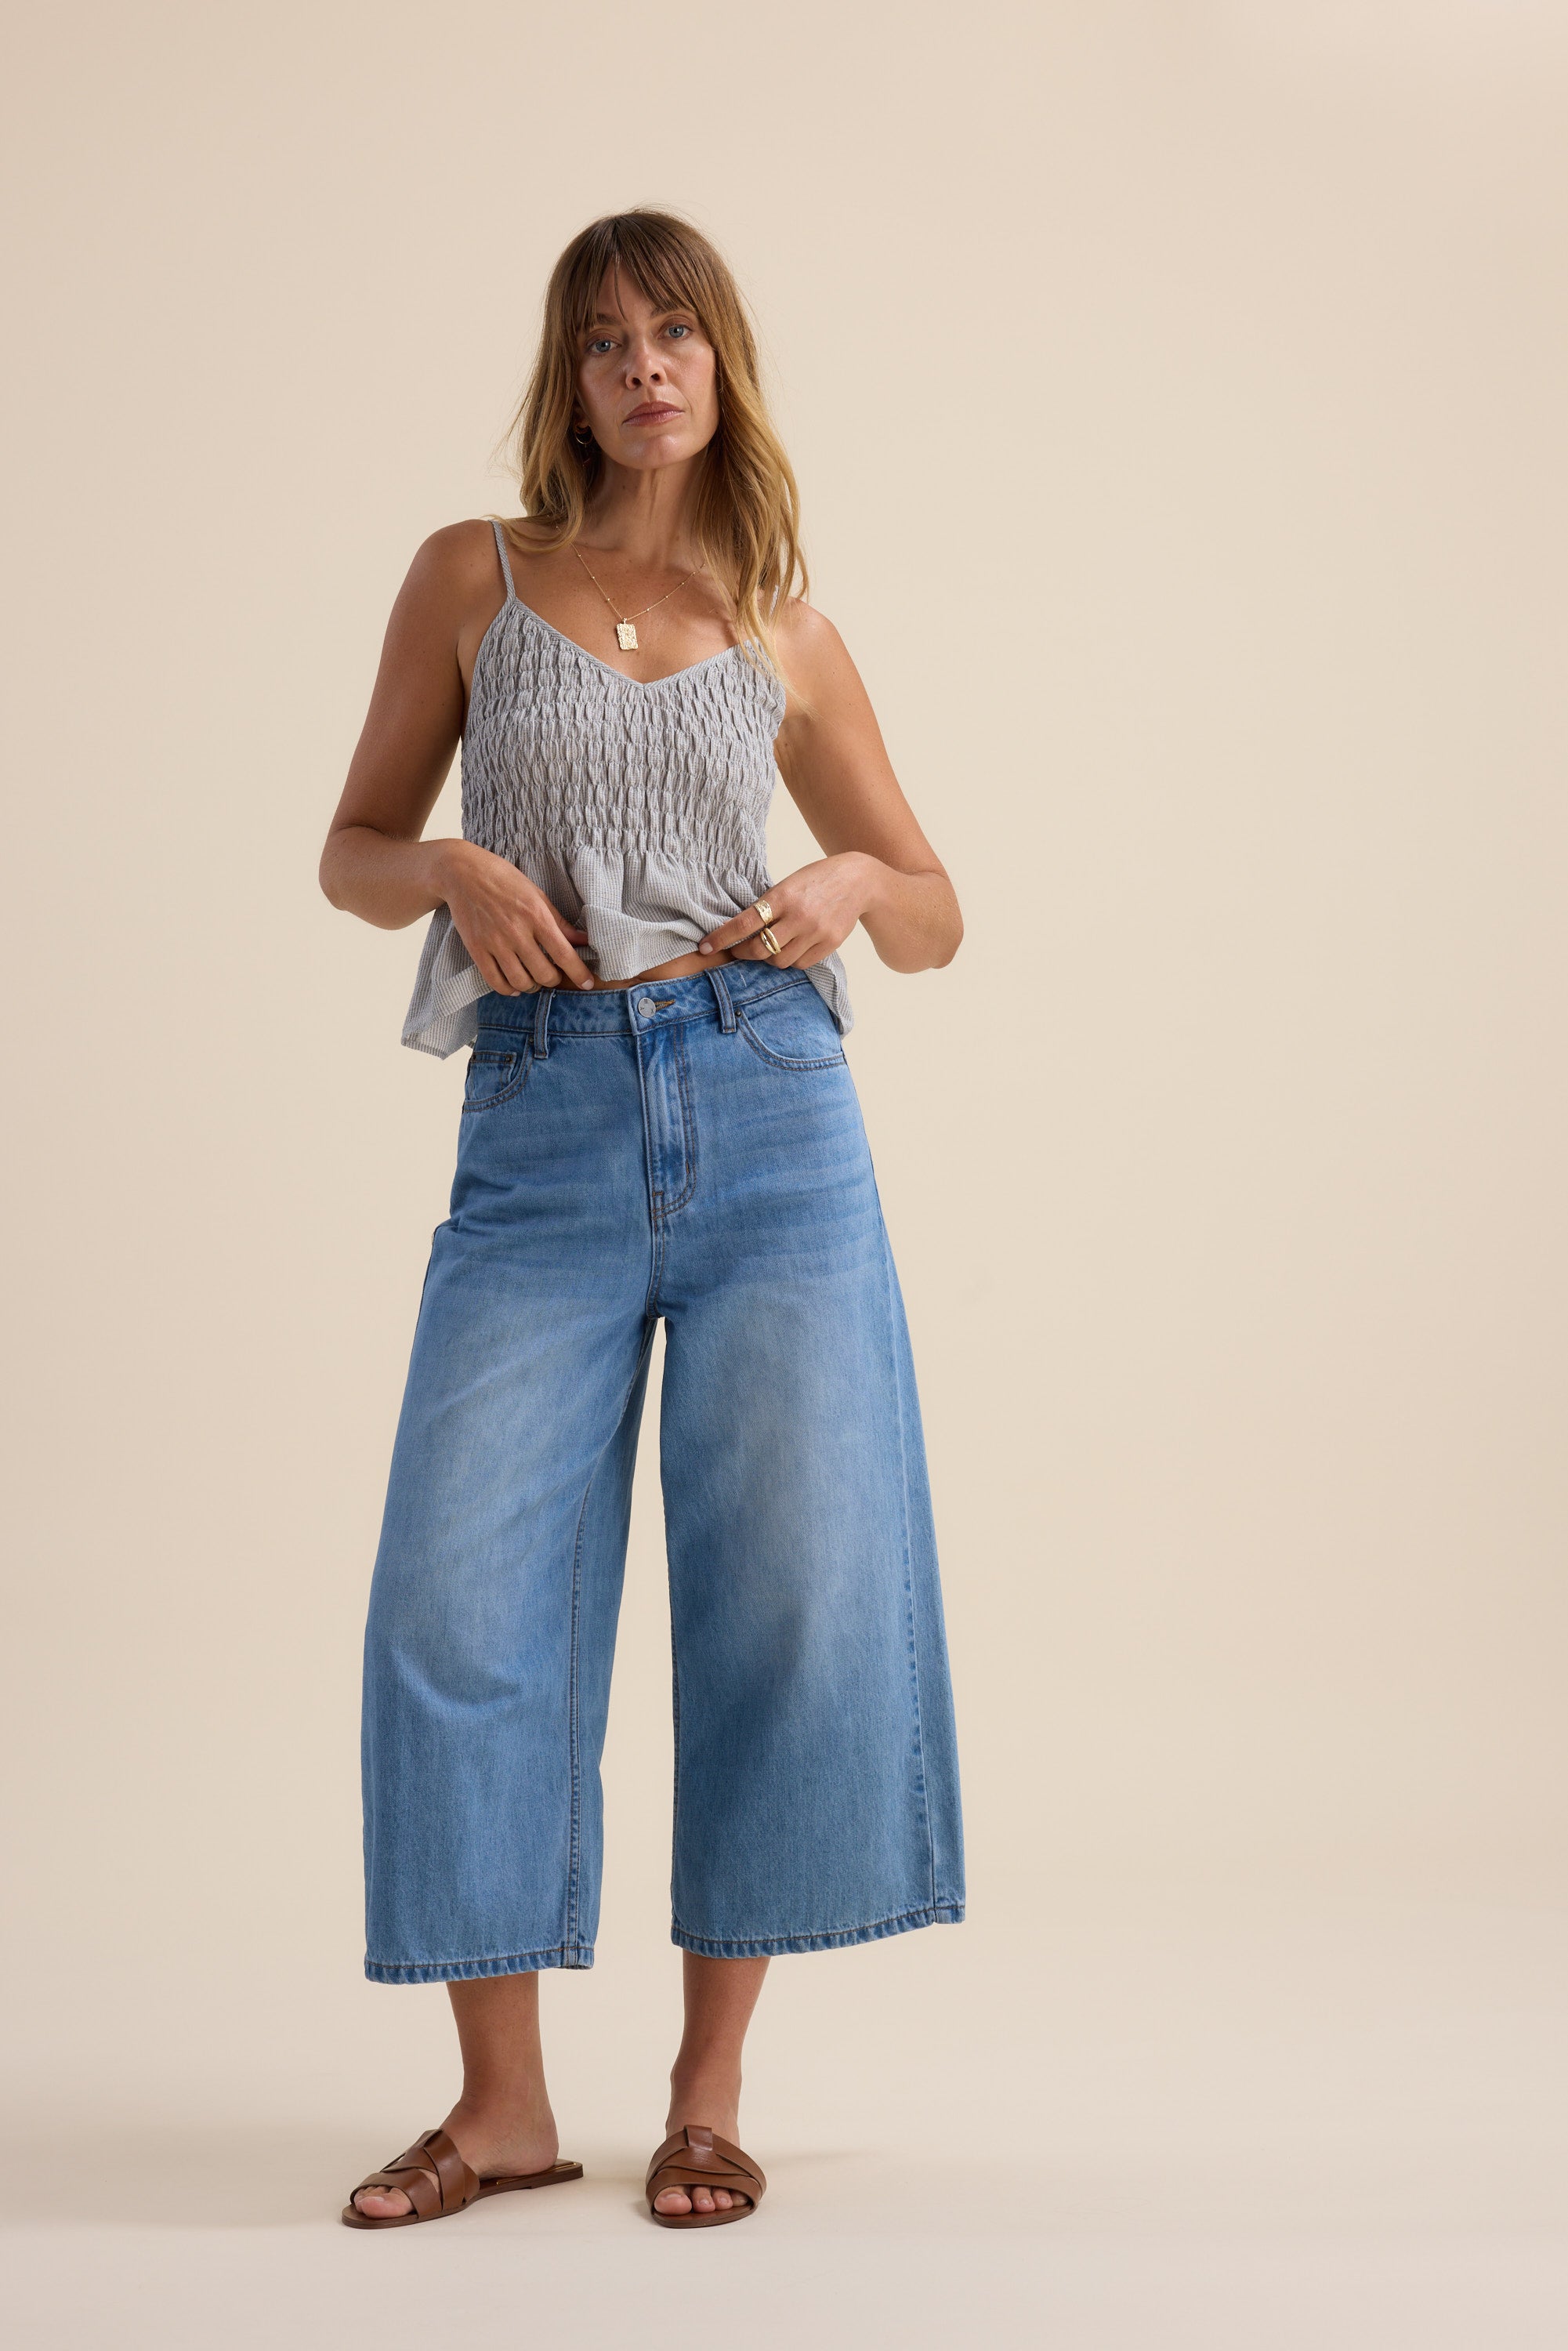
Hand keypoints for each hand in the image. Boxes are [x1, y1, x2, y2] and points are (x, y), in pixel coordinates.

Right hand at [440, 841, 596, 991]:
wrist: (462, 873)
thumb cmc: (505, 880)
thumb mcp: (537, 895)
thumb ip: (560, 922)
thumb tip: (584, 940)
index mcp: (536, 916)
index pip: (564, 954)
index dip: (579, 973)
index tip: (587, 983)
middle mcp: (516, 932)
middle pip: (544, 974)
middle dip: (554, 979)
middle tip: (553, 974)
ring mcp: (494, 942)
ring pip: (520, 982)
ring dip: (532, 986)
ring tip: (534, 979)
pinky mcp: (476, 949)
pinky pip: (495, 981)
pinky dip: (509, 989)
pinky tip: (514, 985)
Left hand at [697, 854, 873, 968]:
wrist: (858, 881)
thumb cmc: (816, 880)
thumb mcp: (788, 884)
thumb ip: (768, 905)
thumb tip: (740, 930)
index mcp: (783, 895)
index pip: (744, 923)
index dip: (721, 937)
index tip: (705, 947)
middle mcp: (799, 916)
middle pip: (759, 950)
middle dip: (743, 953)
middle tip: (739, 951)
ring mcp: (815, 932)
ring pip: (779, 961)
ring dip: (769, 958)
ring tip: (771, 946)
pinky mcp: (829, 944)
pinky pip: (800, 964)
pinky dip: (791, 961)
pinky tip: (792, 947)